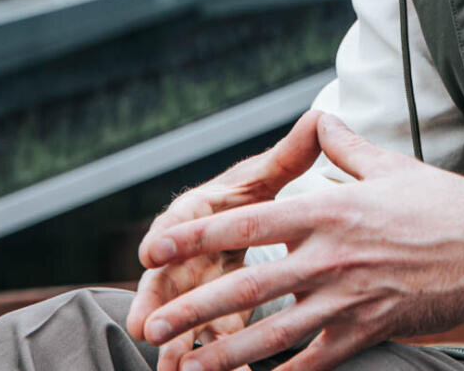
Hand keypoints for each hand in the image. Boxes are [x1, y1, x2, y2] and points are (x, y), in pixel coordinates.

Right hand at [127, 109, 325, 370]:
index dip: (165, 238)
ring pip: (180, 322)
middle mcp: (184, 257)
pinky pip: (206, 347)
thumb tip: (317, 119)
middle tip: (145, 327)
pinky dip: (214, 365)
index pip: (177, 225)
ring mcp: (192, 294)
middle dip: (155, 305)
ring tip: (174, 370)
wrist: (241, 227)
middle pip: (165, 283)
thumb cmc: (246, 198)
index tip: (150, 252)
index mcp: (195, 216)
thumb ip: (288, 157)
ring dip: (176, 346)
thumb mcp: (264, 177)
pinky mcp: (208, 322)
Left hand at [138, 113, 463, 370]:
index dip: (194, 236)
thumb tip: (317, 118)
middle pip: (246, 286)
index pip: (245, 223)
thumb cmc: (445, 203)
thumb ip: (342, 146)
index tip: (155, 247)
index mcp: (329, 209)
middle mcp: (331, 255)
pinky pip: (316, 360)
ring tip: (188, 369)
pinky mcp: (370, 330)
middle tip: (152, 325)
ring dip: (225, 354)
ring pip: (273, 333)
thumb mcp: (389, 165)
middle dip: (193, 309)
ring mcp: (349, 298)